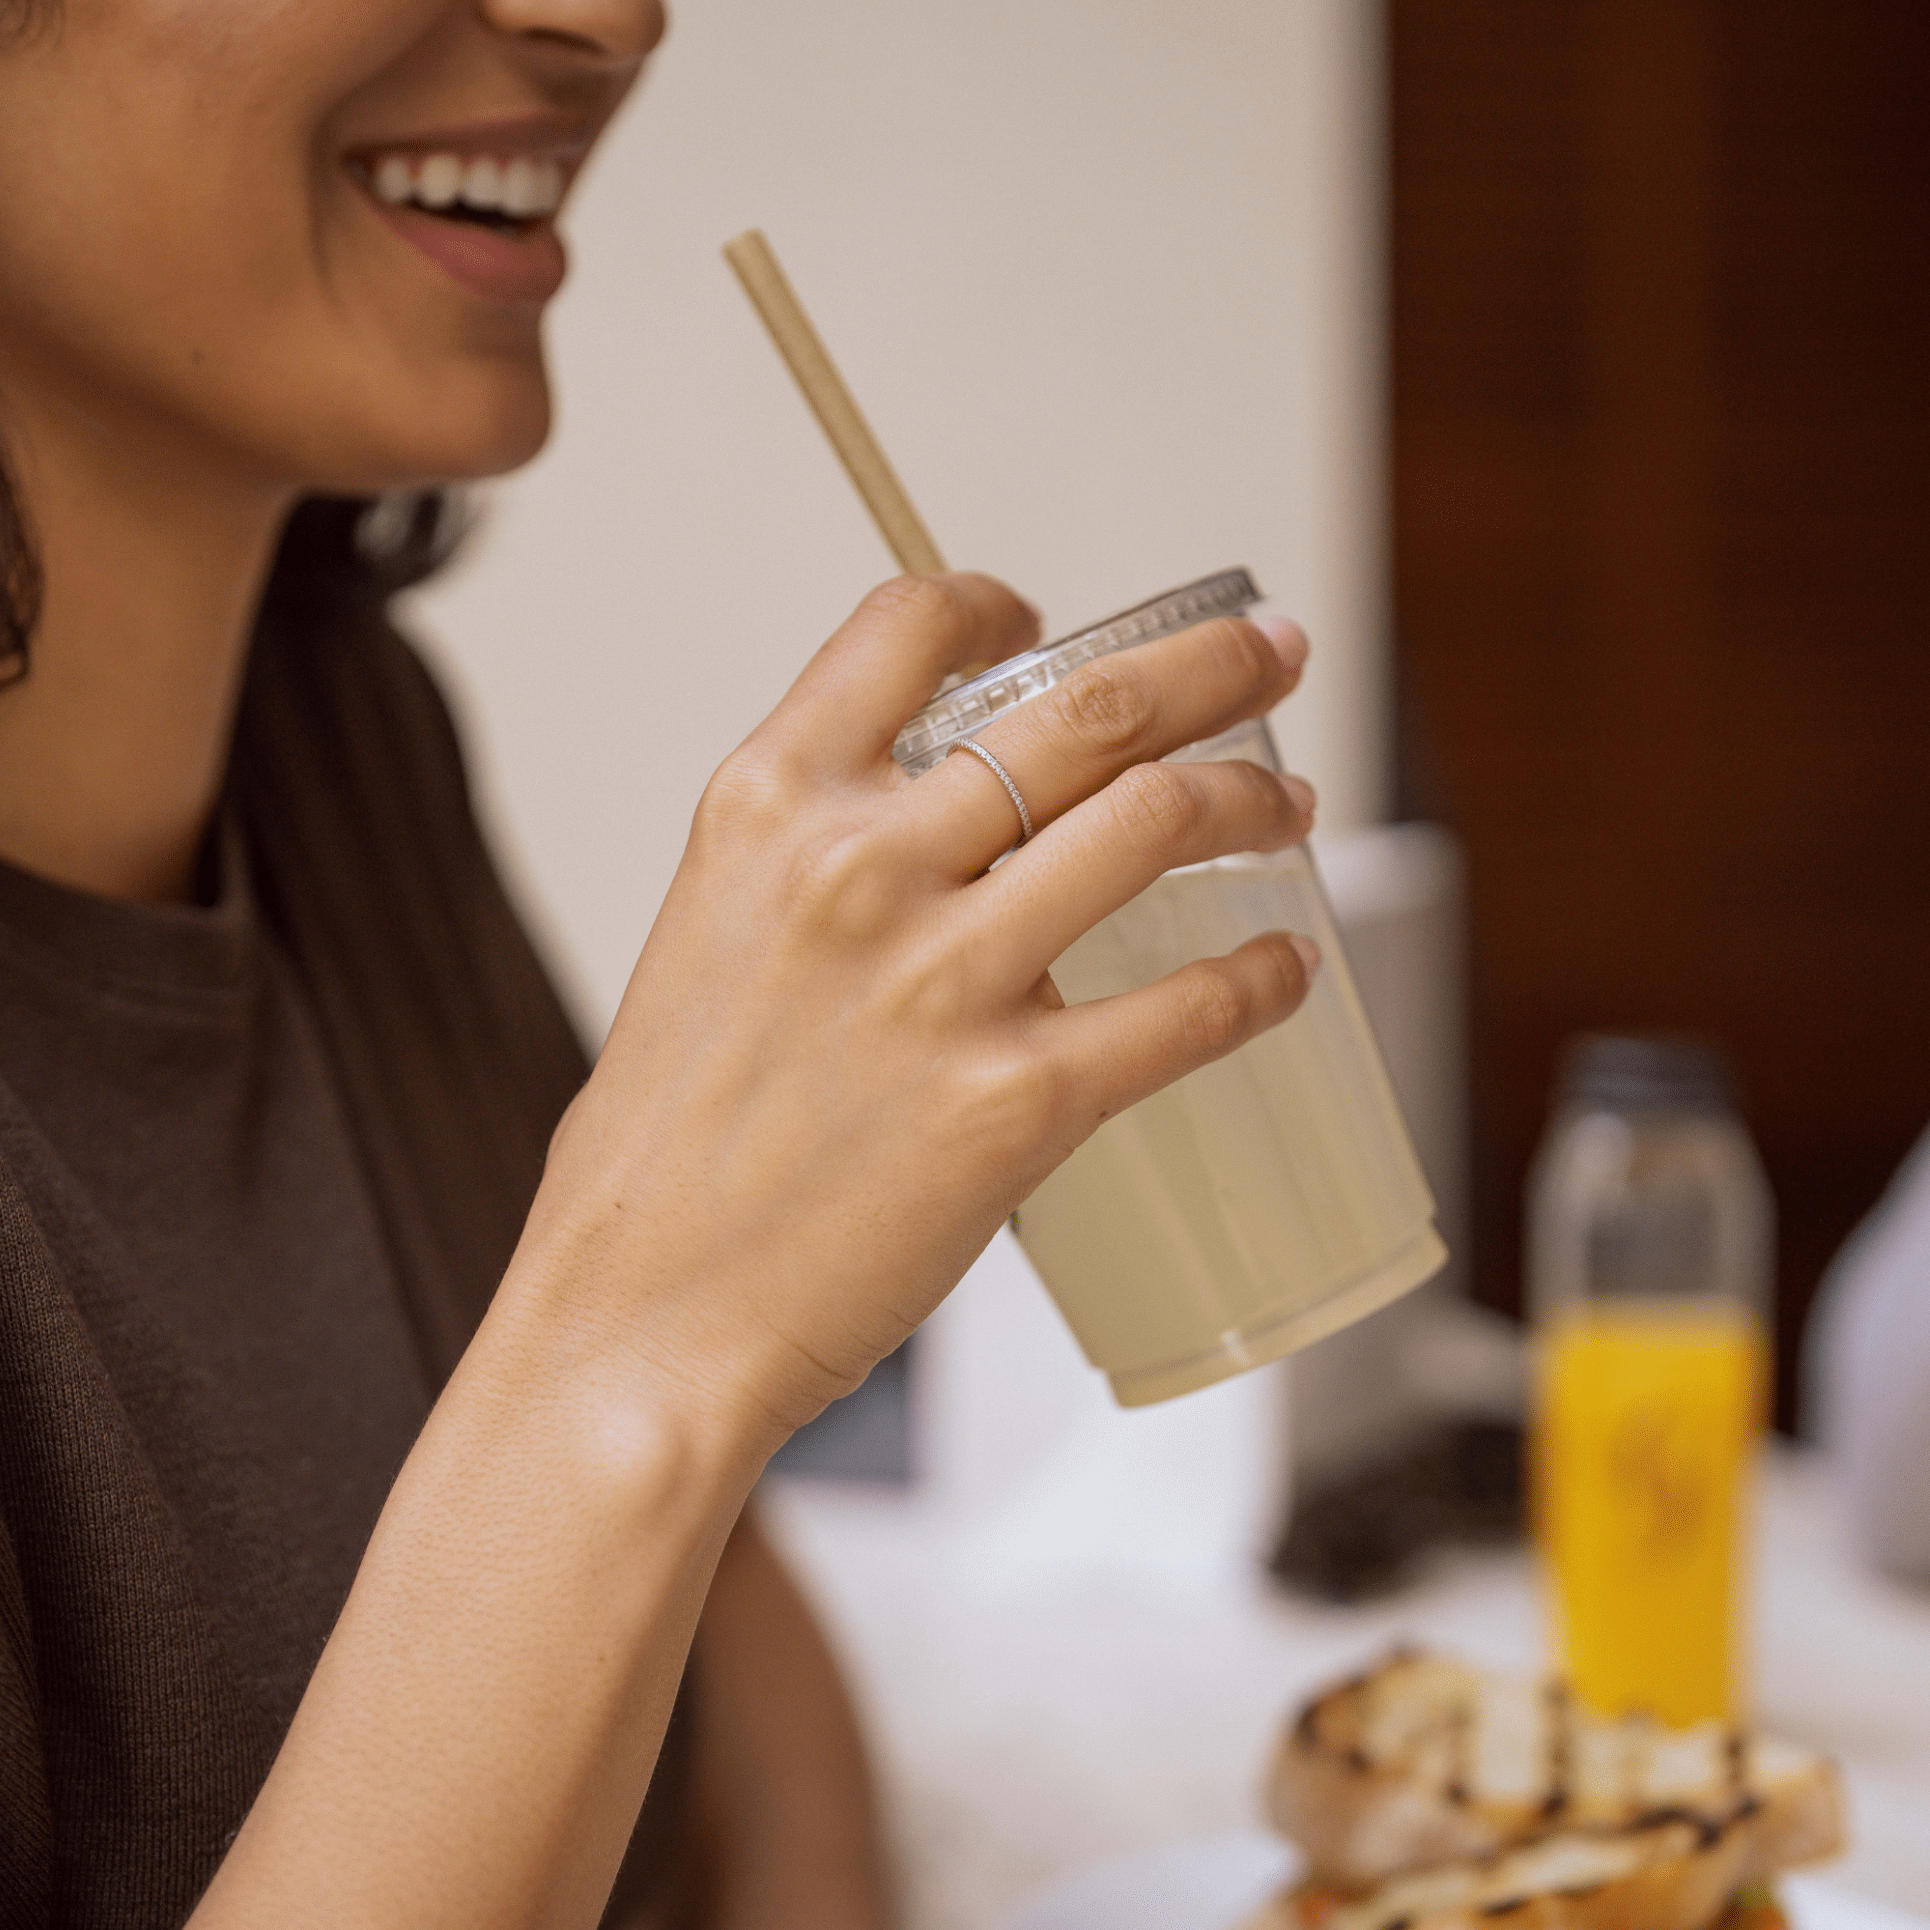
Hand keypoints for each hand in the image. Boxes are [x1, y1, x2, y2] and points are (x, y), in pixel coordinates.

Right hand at [507, 573, 1317, 1450]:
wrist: (640, 1321)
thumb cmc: (663, 1159)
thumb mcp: (703, 944)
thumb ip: (808, 871)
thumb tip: (922, 840)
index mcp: (768, 808)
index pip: (910, 628)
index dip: (1000, 608)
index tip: (1053, 622)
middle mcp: (861, 866)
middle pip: (1087, 707)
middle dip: (1209, 662)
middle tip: (1274, 650)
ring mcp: (946, 981)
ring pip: (1160, 821)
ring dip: (1253, 799)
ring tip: (1289, 807)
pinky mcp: (1018, 1101)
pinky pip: (1189, 1006)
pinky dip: (1260, 976)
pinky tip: (1284, 965)